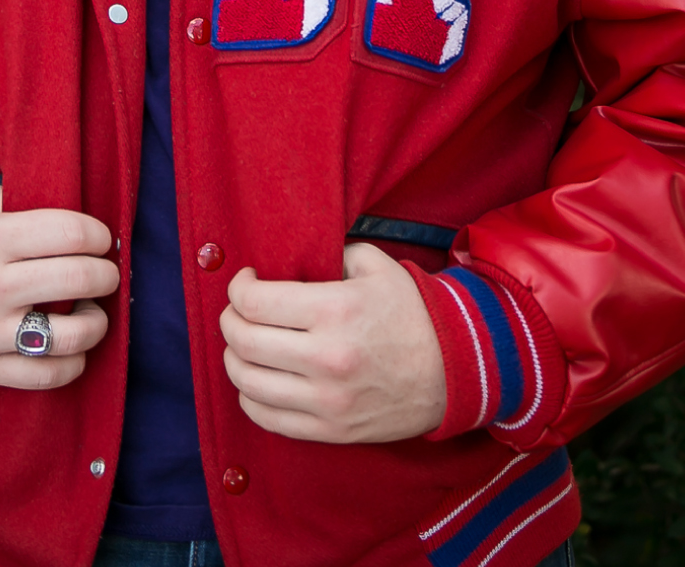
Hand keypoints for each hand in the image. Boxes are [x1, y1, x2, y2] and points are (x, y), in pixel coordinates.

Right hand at [0, 186, 118, 386]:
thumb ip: (20, 200)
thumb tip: (75, 203)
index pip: (68, 232)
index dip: (97, 234)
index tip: (101, 239)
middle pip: (76, 279)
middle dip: (105, 274)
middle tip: (106, 272)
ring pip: (68, 336)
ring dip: (96, 322)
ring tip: (92, 309)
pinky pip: (45, 376)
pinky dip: (73, 363)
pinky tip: (74, 346)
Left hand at [219, 240, 445, 442]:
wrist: (454, 370)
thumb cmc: (411, 313)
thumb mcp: (374, 266)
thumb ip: (330, 254)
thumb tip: (289, 257)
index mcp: (335, 310)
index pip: (255, 302)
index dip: (238, 288)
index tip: (245, 281)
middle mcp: (326, 357)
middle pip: (244, 341)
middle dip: (229, 320)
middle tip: (237, 310)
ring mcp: (327, 400)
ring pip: (248, 382)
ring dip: (234, 358)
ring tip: (245, 343)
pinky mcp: (330, 430)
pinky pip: (267, 418)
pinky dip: (250, 396)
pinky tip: (258, 378)